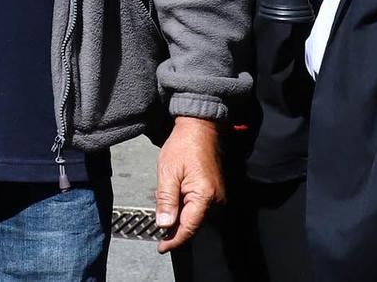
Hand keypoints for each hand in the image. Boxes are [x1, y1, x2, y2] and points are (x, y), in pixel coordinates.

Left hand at [154, 116, 224, 251]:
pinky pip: (200, 208)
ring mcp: (218, 196)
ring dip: (181, 218)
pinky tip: (175, 202)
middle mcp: (216, 200)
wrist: (200, 127)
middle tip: (158, 228)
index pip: (188, 227)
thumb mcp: (167, 172)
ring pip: (196, 217)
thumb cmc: (183, 145)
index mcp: (204, 196)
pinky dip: (187, 209)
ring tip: (165, 210)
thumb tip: (164, 225)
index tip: (161, 248)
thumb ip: (166, 200)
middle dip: (175, 228)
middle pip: (193, 224)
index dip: (174, 240)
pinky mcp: (216, 191)